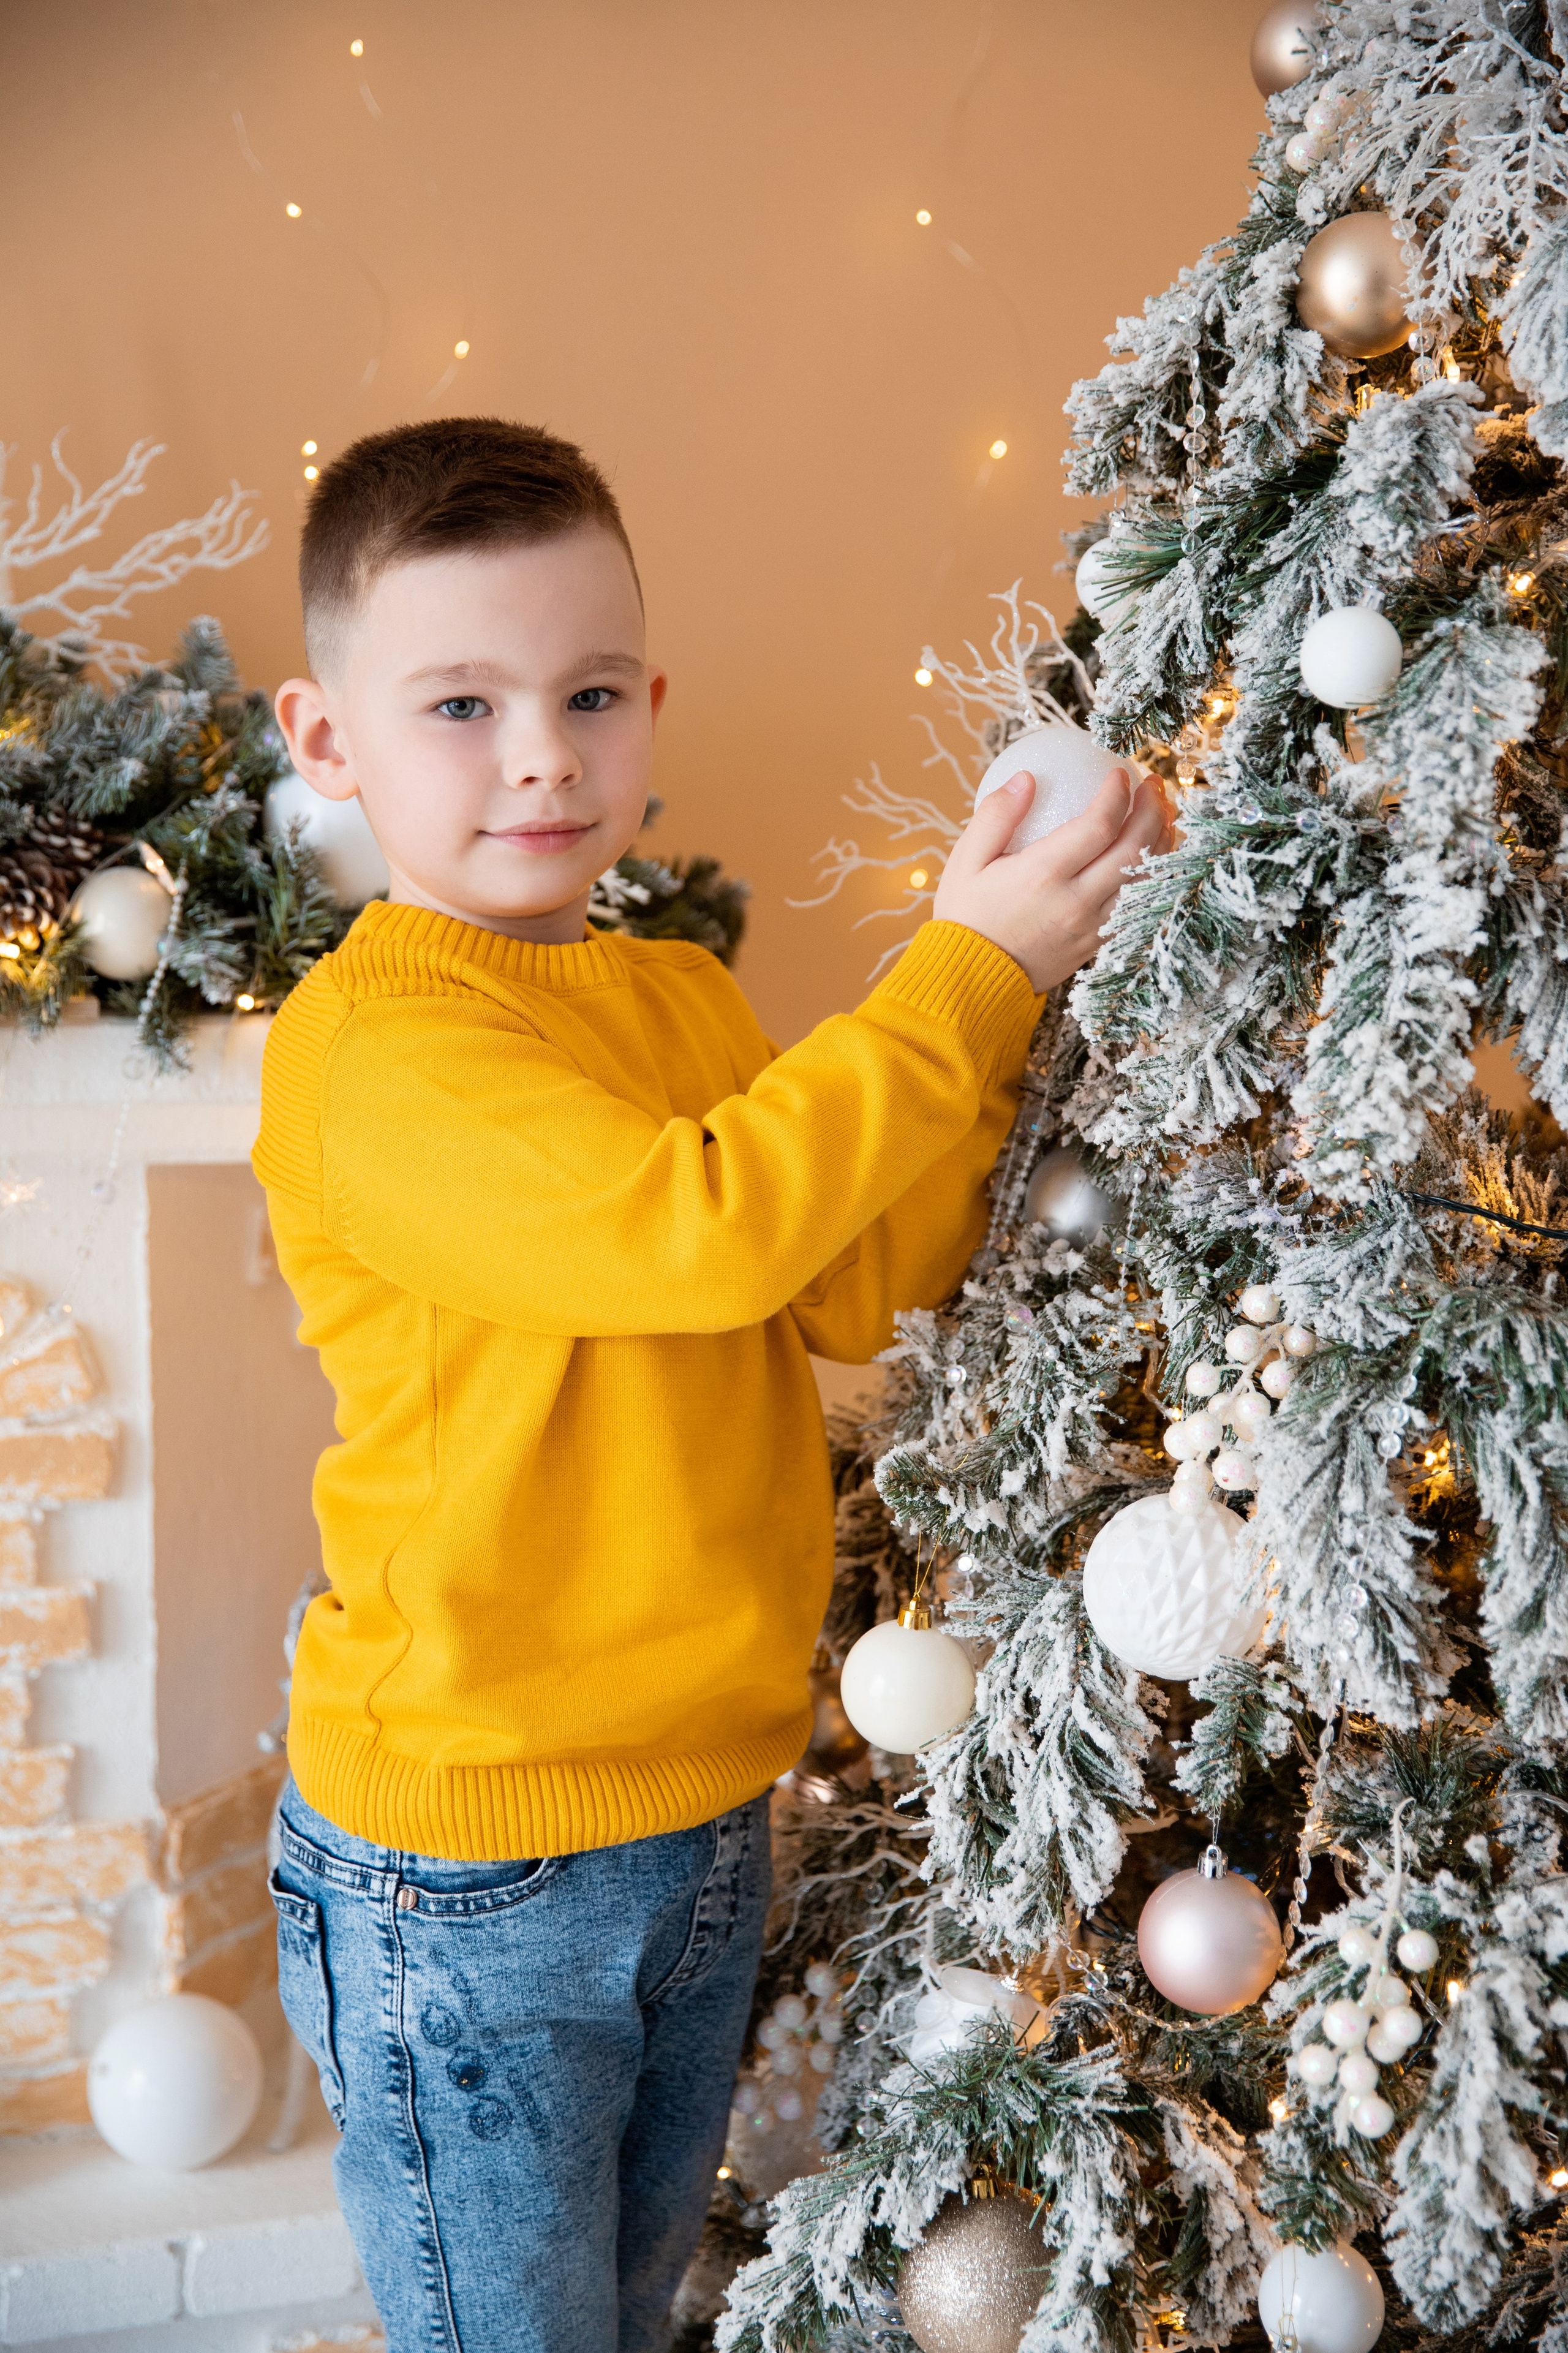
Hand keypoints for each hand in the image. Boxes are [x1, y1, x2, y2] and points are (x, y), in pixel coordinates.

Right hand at [933, 766, 1172, 992]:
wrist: (969, 981)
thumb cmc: (965, 917)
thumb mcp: (966, 861)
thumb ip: (996, 815)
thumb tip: (1026, 777)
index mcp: (1043, 875)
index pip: (1099, 825)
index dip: (1117, 794)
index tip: (1119, 773)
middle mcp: (1076, 902)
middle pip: (1135, 849)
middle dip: (1152, 811)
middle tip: (1151, 785)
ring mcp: (1092, 927)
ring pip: (1146, 880)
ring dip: (1161, 843)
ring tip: (1161, 815)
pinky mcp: (1097, 944)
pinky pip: (1139, 907)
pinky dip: (1153, 878)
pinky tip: (1151, 857)